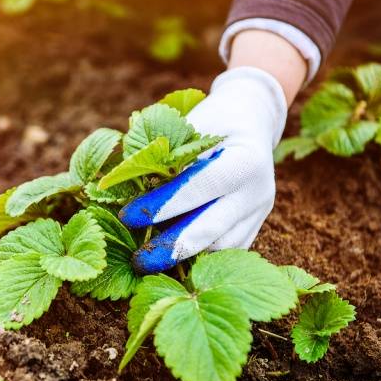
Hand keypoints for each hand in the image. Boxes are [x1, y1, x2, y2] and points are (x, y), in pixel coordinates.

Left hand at [119, 67, 287, 273]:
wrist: (251, 123)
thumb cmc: (211, 120)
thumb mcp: (188, 126)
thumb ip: (164, 155)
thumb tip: (122, 185)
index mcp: (244, 160)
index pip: (199, 188)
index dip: (161, 205)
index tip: (127, 216)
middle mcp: (256, 192)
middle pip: (212, 231)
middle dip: (171, 249)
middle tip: (138, 260)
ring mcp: (258, 214)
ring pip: (219, 249)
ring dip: (184, 256)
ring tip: (150, 257)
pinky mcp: (254, 228)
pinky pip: (224, 252)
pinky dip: (197, 257)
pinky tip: (171, 256)